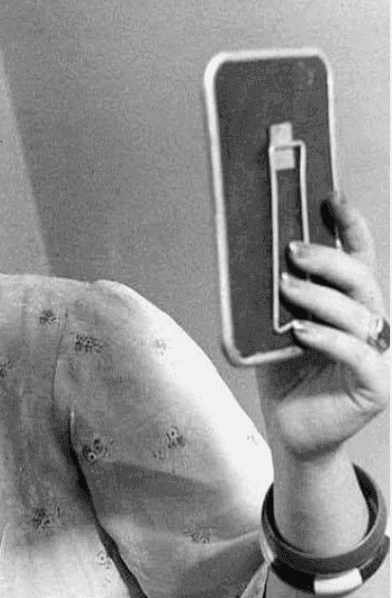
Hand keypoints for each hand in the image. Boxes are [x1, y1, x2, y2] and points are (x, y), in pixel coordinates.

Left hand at [256, 193, 388, 459]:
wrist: (290, 429)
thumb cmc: (283, 375)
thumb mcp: (274, 328)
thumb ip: (273, 299)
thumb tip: (249, 257)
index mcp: (349, 305)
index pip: (358, 258)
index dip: (350, 226)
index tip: (330, 198)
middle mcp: (371, 324)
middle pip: (361, 280)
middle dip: (328, 260)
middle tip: (291, 250)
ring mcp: (379, 354)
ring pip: (359, 313)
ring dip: (320, 297)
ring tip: (286, 289)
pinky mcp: (376, 385)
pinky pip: (359, 355)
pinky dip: (329, 339)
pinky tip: (301, 332)